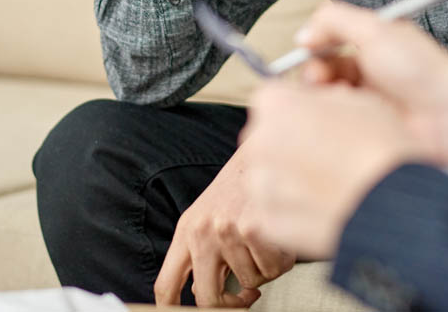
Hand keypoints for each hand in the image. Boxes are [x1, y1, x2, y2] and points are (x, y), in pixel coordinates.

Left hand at [153, 142, 295, 306]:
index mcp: (186, 231)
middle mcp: (202, 232)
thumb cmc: (239, 186)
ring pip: (251, 283)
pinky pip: (274, 270)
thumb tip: (202, 292)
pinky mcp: (255, 228)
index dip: (172, 311)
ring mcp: (228, 231)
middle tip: (247, 295)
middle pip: (208, 298)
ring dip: (264, 271)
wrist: (265, 151)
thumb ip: (200, 253)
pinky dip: (282, 260)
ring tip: (265, 245)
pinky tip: (279, 240)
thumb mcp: (207, 215)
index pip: (166, 286)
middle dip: (231, 304)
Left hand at [241, 82, 427, 258]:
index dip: (298, 111)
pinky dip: (292, 211)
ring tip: (327, 186)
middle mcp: (259, 141)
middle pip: (265, 138)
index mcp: (276, 103)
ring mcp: (262, 184)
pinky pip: (273, 211)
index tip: (316, 123)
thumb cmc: (380, 148)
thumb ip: (322, 98)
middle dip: (289, 144)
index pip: (273, 100)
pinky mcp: (269, 220)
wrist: (392, 202)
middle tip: (326, 157)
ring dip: (289, 179)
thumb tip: (315, 106)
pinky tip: (322, 209)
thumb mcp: (356, 99)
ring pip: (267, 176)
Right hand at [297, 1, 447, 175]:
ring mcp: (367, 103)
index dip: (313, 48)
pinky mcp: (366, 130)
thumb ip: (336, 20)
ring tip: (331, 100)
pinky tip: (340, 119)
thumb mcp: (377, 30)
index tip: (306, 51)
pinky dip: (332, 119)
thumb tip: (304, 33)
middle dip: (313, 74)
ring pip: (327, 98)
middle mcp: (368, 73)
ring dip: (322, 97)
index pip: (328, 43)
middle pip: (322, 72)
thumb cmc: (425, 73)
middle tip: (317, 80)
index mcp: (372, 45)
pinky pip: (337, 123)